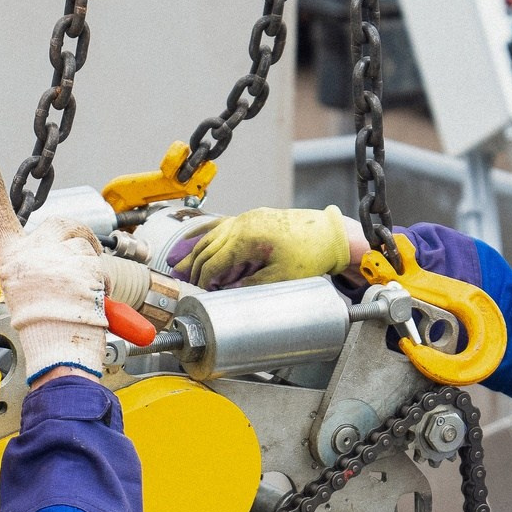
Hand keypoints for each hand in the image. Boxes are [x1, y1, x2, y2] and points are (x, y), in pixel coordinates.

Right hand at [0, 162, 107, 379]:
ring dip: (90, 266)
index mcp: (12, 259)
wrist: (58, 343)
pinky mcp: (85, 263)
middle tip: (80, 256)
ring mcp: (59, 255)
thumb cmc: (41, 323)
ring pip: (84, 249)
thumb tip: (50, 258)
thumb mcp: (23, 290)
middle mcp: (32, 252)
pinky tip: (93, 299)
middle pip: (60, 225)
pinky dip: (103, 281)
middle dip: (76, 235)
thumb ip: (33, 266)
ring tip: (82, 294)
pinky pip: (100, 265)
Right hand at [165, 205, 360, 290]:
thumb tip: (228, 293)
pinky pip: (222, 225)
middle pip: (207, 248)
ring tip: (181, 265)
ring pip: (212, 235)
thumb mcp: (281, 278)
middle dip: (194, 267)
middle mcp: (242, 224)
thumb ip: (251, 285)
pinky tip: (196, 239)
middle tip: (186, 284)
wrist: (330, 234)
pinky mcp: (253, 217)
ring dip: (196, 251)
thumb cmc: (311, 254)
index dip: (203, 280)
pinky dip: (207, 233)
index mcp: (246, 238)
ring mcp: (247, 218)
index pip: (213, 262)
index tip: (200, 293)